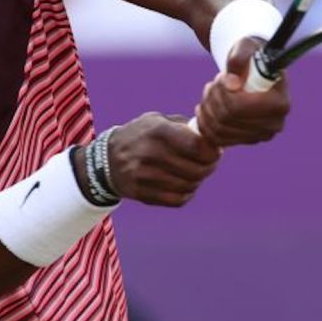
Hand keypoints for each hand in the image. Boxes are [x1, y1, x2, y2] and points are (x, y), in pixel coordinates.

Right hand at [103, 112, 221, 207]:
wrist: (106, 159)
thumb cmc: (140, 136)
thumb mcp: (157, 120)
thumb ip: (184, 126)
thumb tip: (212, 135)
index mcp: (156, 131)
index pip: (196, 146)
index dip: (212, 151)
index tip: (215, 150)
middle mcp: (149, 153)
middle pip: (196, 169)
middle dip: (209, 166)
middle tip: (209, 161)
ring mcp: (144, 176)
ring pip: (189, 185)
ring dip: (197, 180)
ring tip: (195, 171)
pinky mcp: (142, 194)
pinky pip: (177, 199)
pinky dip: (186, 193)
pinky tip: (184, 183)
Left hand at [195, 37, 290, 146]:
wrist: (254, 70)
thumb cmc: (252, 56)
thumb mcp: (245, 46)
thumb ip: (239, 56)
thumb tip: (231, 81)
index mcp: (280, 103)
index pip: (240, 106)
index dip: (224, 92)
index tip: (223, 77)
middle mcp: (274, 125)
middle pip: (227, 119)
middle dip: (214, 97)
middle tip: (215, 82)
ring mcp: (259, 136)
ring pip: (218, 129)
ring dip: (208, 107)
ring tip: (212, 90)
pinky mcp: (245, 141)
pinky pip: (215, 139)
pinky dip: (204, 122)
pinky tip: (206, 105)